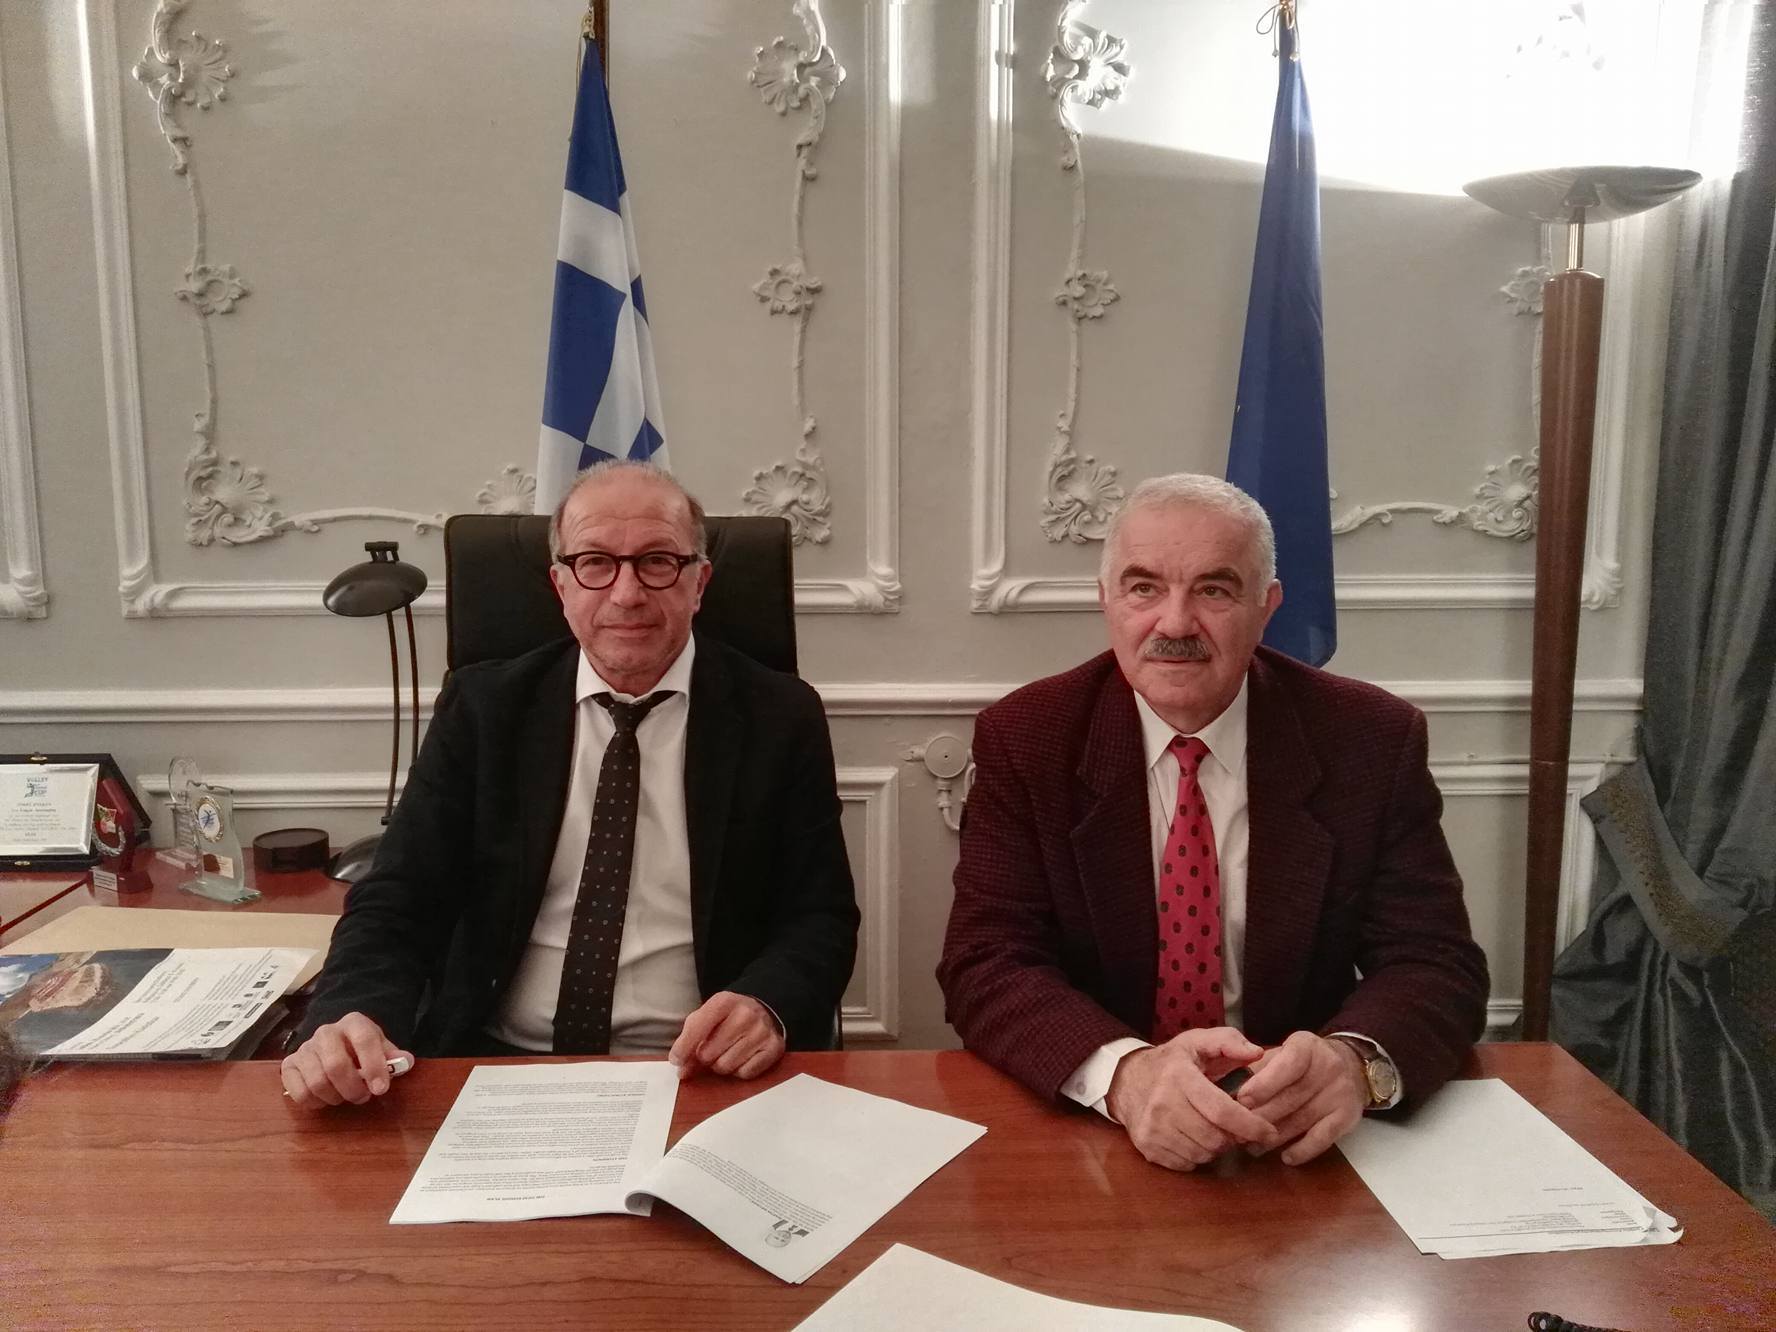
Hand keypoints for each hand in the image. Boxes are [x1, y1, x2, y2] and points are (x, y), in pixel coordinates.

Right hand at [280, 1012, 412, 1108]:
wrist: (333, 1043)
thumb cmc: (360, 1049)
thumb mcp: (380, 1047)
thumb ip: (393, 1056)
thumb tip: (405, 1062)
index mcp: (353, 1023)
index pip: (364, 1039)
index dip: (374, 1066)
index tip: (381, 1089)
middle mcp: (326, 1032)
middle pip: (336, 1065)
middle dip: (352, 1088)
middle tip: (363, 1097)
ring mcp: (305, 1048)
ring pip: (317, 1082)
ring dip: (335, 1097)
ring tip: (345, 1097)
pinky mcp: (289, 1065)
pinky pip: (299, 1092)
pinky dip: (315, 1102)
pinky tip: (325, 1099)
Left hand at [667, 992, 785, 1081]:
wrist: (763, 1011)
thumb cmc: (727, 1018)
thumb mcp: (705, 1018)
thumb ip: (689, 1040)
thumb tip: (682, 1070)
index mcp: (724, 1001)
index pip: (697, 1028)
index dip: (683, 1048)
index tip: (677, 1060)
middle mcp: (745, 1013)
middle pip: (709, 1054)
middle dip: (705, 1058)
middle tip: (712, 1051)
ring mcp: (762, 1030)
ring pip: (726, 1066)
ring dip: (722, 1065)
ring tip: (728, 1053)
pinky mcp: (774, 1047)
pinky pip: (746, 1073)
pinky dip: (740, 1071)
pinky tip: (743, 1058)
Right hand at [1104, 1027, 1277, 1170]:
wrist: (1126, 1080)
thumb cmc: (1170, 1062)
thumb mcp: (1196, 1042)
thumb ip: (1229, 1041)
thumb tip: (1257, 1053)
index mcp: (1179, 1077)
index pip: (1221, 1110)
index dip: (1250, 1125)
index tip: (1269, 1131)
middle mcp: (1163, 1105)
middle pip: (1215, 1138)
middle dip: (1233, 1137)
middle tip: (1234, 1126)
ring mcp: (1152, 1129)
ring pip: (1203, 1154)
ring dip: (1216, 1146)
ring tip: (1212, 1128)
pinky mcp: (1148, 1148)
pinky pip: (1187, 1164)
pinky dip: (1198, 1155)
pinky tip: (1194, 1137)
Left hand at [1235, 1031, 1365, 1164]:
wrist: (1349, 1066)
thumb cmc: (1302, 1063)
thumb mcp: (1281, 1054)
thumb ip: (1256, 1068)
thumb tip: (1227, 1091)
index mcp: (1306, 1047)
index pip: (1287, 1065)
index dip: (1263, 1084)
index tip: (1241, 1100)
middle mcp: (1328, 1067)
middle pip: (1291, 1097)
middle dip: (1260, 1116)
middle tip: (1236, 1131)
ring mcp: (1340, 1093)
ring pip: (1302, 1119)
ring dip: (1273, 1137)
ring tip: (1250, 1146)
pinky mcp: (1348, 1117)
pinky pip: (1322, 1138)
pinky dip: (1302, 1150)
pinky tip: (1285, 1157)